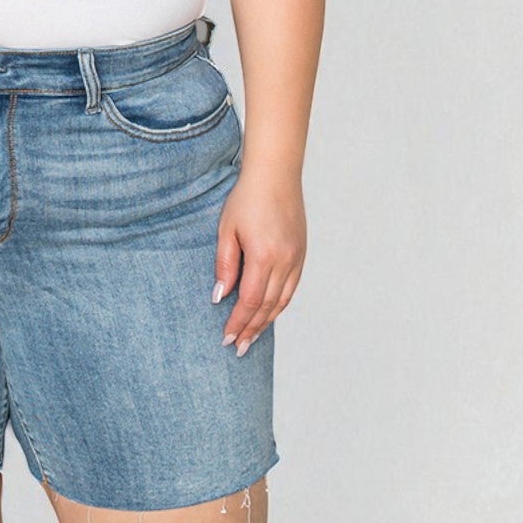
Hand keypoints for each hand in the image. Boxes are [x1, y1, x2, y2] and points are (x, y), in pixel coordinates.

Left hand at [213, 168, 305, 353]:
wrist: (276, 174)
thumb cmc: (246, 198)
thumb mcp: (226, 231)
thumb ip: (225, 266)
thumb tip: (221, 297)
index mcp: (264, 256)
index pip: (250, 301)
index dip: (238, 322)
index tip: (227, 338)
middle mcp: (285, 261)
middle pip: (268, 307)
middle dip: (252, 330)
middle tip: (238, 348)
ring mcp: (297, 258)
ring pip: (282, 300)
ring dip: (267, 322)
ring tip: (252, 338)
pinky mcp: (301, 254)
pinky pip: (291, 288)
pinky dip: (279, 305)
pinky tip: (269, 314)